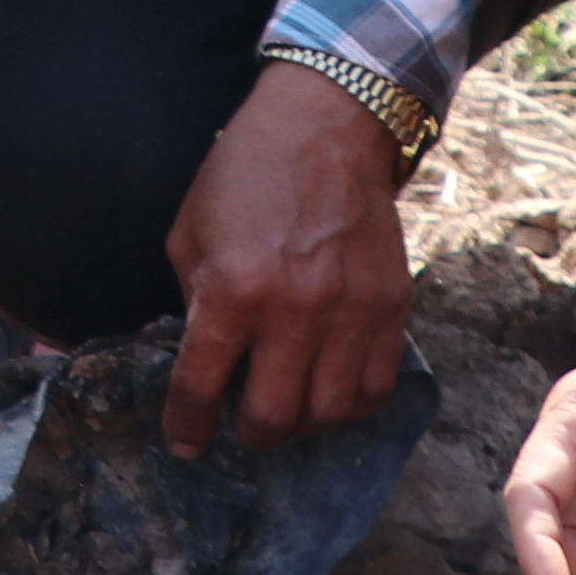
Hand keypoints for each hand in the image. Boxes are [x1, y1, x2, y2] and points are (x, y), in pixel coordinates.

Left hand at [164, 70, 414, 453]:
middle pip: (274, 415)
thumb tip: (204, 360)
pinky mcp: (391, 308)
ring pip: (331, 413)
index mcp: (234, 290)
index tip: (185, 444)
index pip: (202, 385)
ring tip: (290, 409)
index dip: (187, 425)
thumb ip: (194, 301)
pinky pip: (377, 387)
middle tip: (244, 426)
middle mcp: (295, 311)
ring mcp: (350, 312)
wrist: (323, 130)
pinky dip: (352, 404)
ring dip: (304, 423)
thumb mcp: (190, 233)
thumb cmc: (244, 175)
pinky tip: (331, 391)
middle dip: (252, 433)